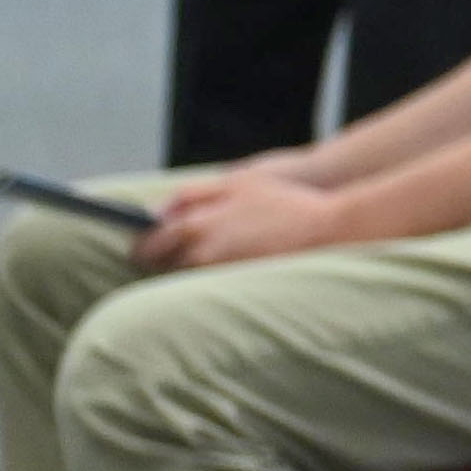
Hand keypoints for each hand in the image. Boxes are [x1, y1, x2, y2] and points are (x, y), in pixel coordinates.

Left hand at [134, 166, 352, 272]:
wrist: (329, 231)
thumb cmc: (287, 203)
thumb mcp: (238, 182)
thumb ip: (193, 195)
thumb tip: (158, 211)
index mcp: (195, 226)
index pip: (149, 240)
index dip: (142, 242)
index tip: (142, 243)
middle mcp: (200, 254)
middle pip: (160, 263)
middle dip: (158, 258)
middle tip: (162, 254)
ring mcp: (218, 274)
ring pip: (182, 276)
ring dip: (182, 268)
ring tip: (197, 259)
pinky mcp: (235, 288)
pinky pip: (207, 285)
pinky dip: (205, 278)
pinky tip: (221, 268)